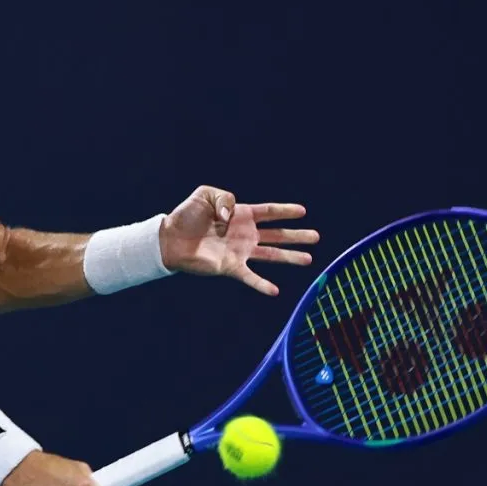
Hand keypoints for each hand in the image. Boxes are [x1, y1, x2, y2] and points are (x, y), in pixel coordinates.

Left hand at [160, 185, 319, 295]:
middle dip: (297, 236)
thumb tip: (233, 216)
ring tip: (309, 259)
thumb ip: (225, 198)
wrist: (170, 239)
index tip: (303, 211)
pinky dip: (262, 284)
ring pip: (271, 254)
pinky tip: (275, 291)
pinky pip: (250, 276)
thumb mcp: (206, 194)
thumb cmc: (186, 215)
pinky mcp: (230, 266)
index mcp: (241, 214)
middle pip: (277, 234)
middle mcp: (245, 234)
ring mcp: (240, 251)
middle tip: (316, 236)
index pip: (269, 212)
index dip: (285, 211)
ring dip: (290, 257)